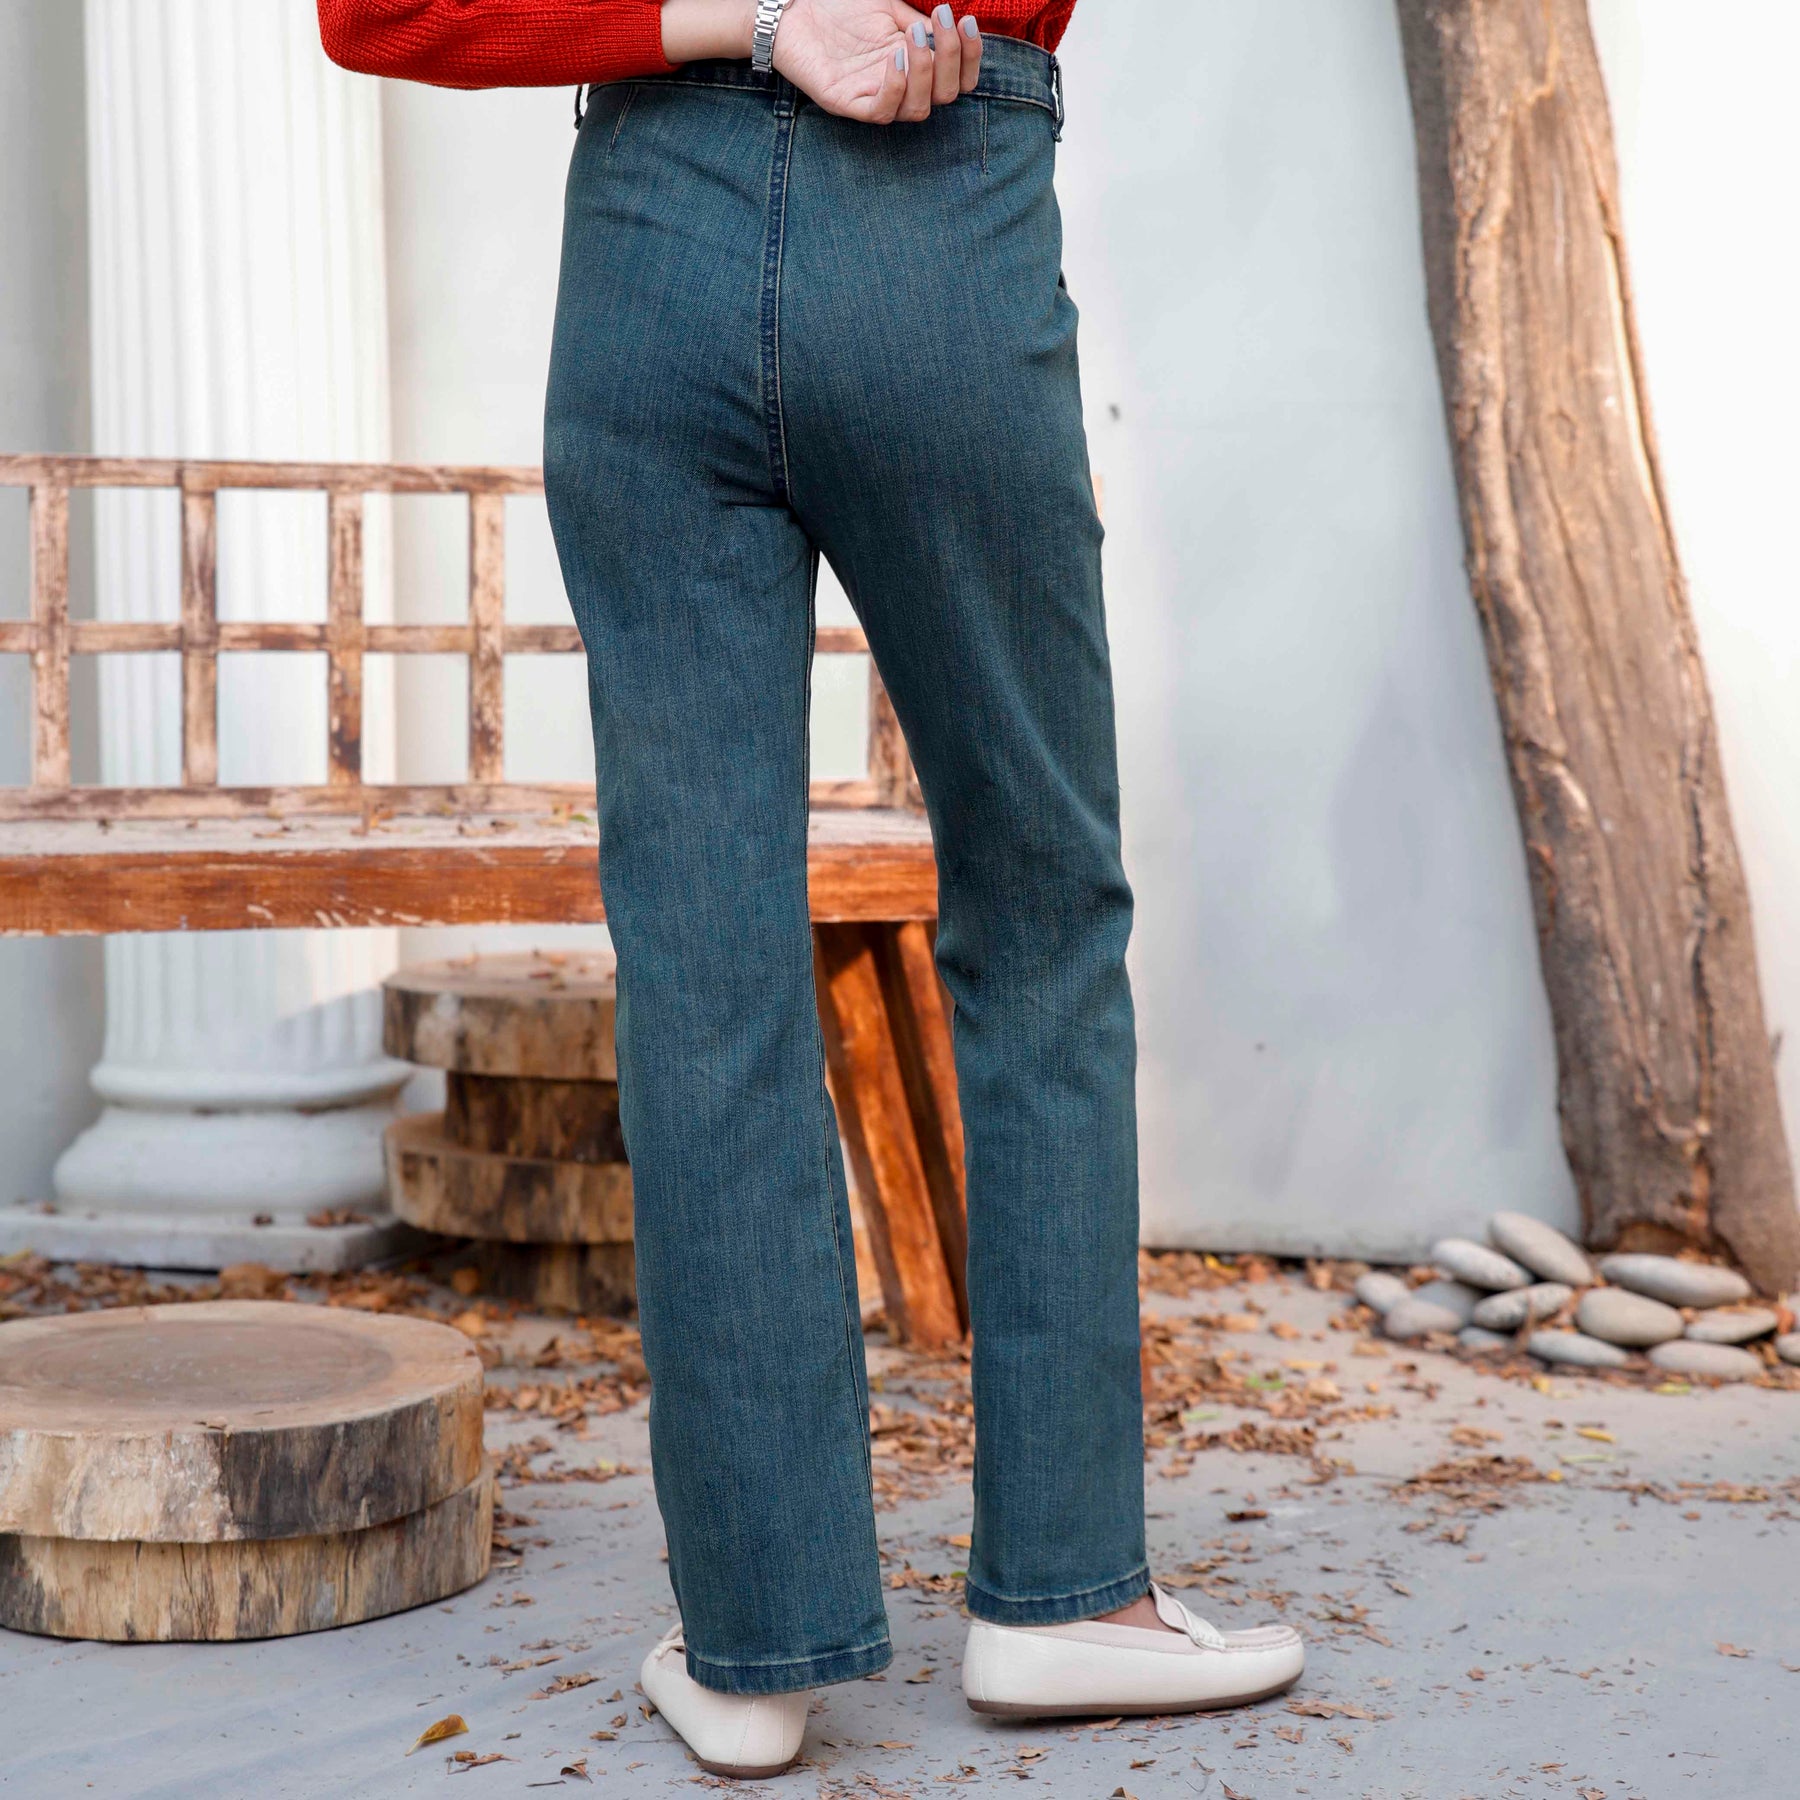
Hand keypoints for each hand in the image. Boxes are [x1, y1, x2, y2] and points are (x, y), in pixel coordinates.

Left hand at [776, 0, 982, 122]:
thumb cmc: (841, 7)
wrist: (794, 9)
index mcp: (914, 65)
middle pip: (946, 95)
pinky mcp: (847, 104)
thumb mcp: (890, 7)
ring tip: (915, 36)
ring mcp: (873, 98)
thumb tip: (953, 24)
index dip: (970, 56)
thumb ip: (920, 19)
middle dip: (951, 57)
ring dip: (925, 72)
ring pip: (918, 109)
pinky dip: (895, 86)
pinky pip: (881, 112)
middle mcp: (899, 87)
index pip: (958, 78)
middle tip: (939, 21)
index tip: (965, 21)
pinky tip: (895, 56)